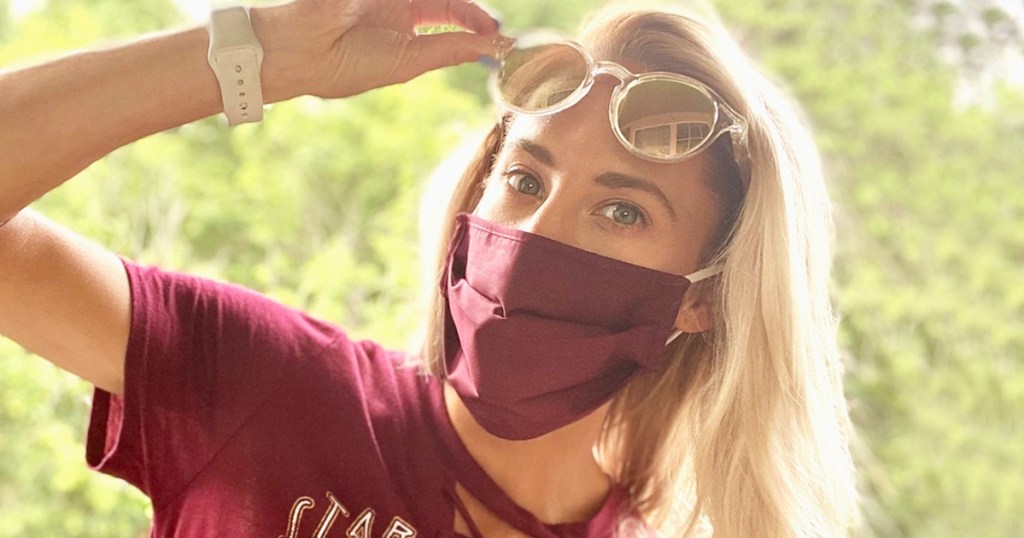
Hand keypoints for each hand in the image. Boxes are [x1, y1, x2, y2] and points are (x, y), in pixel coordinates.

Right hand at [251, 0, 501, 101]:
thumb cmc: (350, 65)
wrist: (303, 50)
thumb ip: (452, 48)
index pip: (452, 17)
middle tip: (493, 25)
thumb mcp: (409, 60)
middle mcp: (396, 5)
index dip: (477, 22)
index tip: (500, 36)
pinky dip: (441, 3)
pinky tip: (454, 9)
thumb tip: (497, 48)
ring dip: (457, 6)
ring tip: (480, 22)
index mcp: (405, 31)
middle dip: (474, 11)